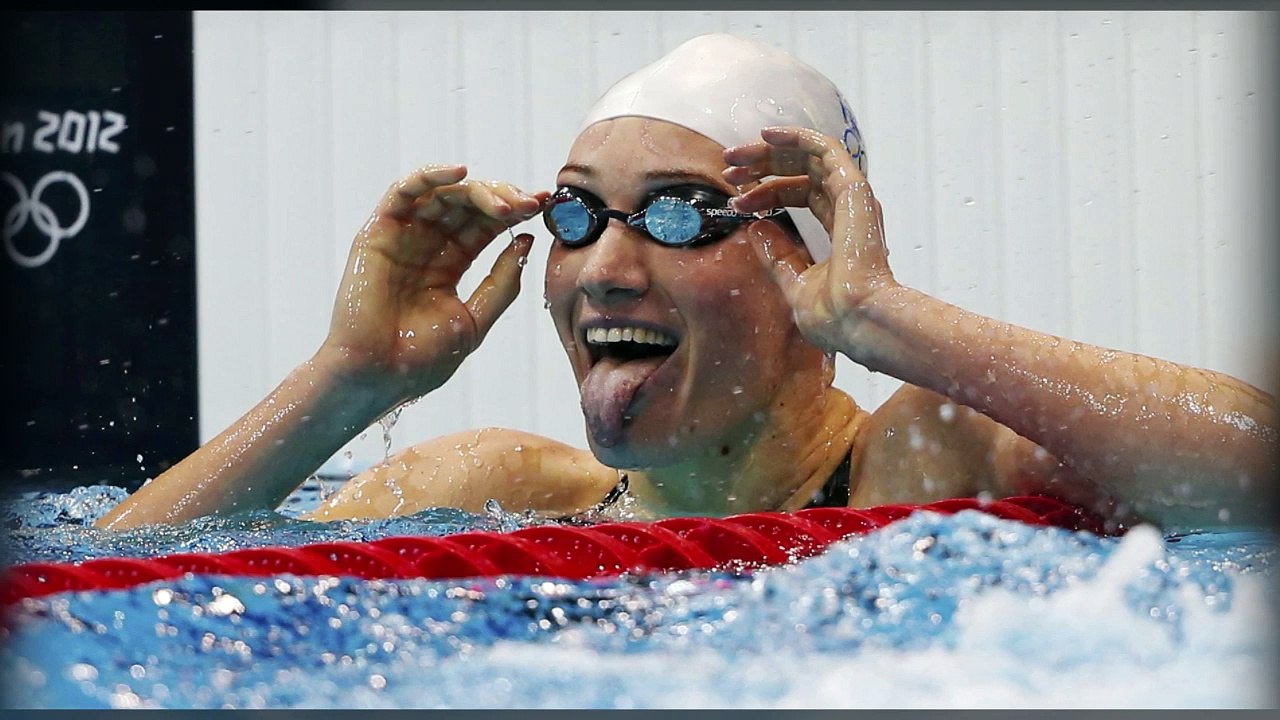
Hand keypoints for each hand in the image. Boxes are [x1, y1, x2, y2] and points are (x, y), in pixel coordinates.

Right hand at [322, 164, 546, 400]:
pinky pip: (403, 192)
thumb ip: (502, 282)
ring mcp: (403, 237)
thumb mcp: (476, 320)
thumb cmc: (422, 360)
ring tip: (504, 204)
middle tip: (530, 205)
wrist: (379, 376)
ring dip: (478, 190)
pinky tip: (458, 173)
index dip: (515, 212)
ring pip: (443, 194)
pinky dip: (430, 175)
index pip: (487, 226)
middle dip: (504, 199)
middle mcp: (427, 244)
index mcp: (451, 264)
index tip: (545, 205)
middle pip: (469, 205)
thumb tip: (526, 241)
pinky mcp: (377, 233)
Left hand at [723, 126, 898, 358]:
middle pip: (802, 173)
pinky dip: (797, 138)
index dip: (767, 194)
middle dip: (763, 167)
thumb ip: (777, 256)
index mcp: (841, 230)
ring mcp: (853, 199)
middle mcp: (849, 209)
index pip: (801, 196)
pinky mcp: (853, 190)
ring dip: (771, 152)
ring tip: (735, 155)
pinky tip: (767, 136)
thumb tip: (757, 228)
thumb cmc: (835, 316)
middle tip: (729, 167)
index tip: (736, 201)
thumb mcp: (794, 283)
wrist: (857, 322)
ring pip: (810, 157)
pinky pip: (826, 149)